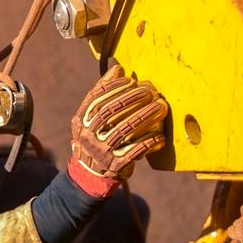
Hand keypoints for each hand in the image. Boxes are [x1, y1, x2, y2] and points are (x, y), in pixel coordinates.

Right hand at [67, 65, 166, 197]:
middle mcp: (88, 135)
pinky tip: (160, 136)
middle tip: (151, 91)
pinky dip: (148, 142)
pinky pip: (134, 151)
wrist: (89, 174)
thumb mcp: (92, 118)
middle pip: (109, 113)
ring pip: (124, 130)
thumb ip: (102, 94)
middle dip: (132, 99)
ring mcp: (100, 151)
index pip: (95, 100)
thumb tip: (118, 69)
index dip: (113, 88)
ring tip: (161, 107)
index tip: (131, 80)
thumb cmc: (96, 138)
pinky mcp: (114, 165)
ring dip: (145, 117)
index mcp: (81, 121)